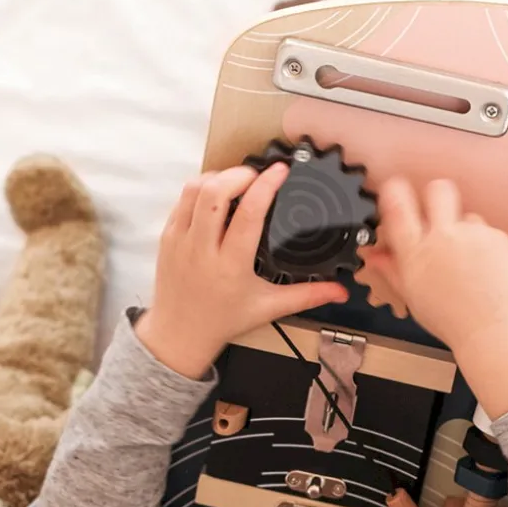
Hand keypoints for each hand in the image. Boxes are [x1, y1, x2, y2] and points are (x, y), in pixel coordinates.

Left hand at [136, 164, 347, 378]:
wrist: (180, 334)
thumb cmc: (223, 320)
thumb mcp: (269, 308)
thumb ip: (307, 295)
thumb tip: (340, 291)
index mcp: (231, 266)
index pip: (249, 214)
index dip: (266, 186)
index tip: (280, 171)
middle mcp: (202, 250)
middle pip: (215, 193)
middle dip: (239, 174)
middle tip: (258, 174)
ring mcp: (180, 241)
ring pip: (194, 190)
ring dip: (218, 177)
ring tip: (237, 180)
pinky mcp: (167, 237)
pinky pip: (181, 200)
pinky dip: (200, 188)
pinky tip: (216, 193)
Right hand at [363, 178, 507, 417]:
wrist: (491, 330)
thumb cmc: (451, 320)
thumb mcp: (412, 295)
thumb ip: (391, 268)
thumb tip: (373, 254)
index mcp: (416, 251)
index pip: (398, 205)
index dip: (393, 190)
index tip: (394, 189)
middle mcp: (444, 237)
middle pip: (438, 190)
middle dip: (435, 195)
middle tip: (435, 212)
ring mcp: (473, 235)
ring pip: (465, 215)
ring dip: (462, 230)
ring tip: (465, 260)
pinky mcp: (497, 238)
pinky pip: (486, 231)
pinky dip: (483, 245)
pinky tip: (482, 268)